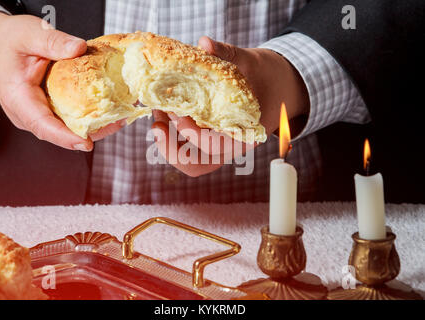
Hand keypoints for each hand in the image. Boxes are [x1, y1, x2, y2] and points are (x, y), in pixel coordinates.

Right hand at [0, 13, 123, 150]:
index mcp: (18, 98)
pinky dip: (90, 116)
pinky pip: (70, 119)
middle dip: (91, 132)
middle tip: (119, 122)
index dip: (65, 137)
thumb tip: (79, 48)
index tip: (86, 142)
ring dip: (96, 126)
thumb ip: (53, 41)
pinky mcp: (49, 112)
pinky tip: (111, 110)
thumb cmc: (9, 42)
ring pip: (68, 128)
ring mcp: (39, 115)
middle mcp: (28, 114)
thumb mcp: (29, 34)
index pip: (42, 125)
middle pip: (61, 132)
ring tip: (121, 116)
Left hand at [152, 36, 308, 175]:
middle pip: (196, 165)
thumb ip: (228, 53)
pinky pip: (186, 150)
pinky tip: (162, 113)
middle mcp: (230, 147)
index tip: (176, 111)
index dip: (191, 133)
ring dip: (167, 144)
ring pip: (188, 162)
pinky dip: (170, 137)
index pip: (215, 146)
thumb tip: (205, 43)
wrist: (276, 85)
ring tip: (156, 116)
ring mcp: (218, 147)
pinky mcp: (208, 141)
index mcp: (246, 133)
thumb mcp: (250, 62)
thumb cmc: (264, 76)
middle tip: (157, 121)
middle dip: (171, 147)